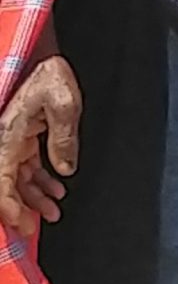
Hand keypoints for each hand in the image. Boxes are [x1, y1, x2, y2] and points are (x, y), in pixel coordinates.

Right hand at [0, 53, 80, 232]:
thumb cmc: (49, 74)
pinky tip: (56, 188)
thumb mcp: (64, 103)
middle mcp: (3, 142)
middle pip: (4, 184)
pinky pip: (25, 165)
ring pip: (16, 177)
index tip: (20, 223)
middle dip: (17, 208)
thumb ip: (63, 138)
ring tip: (53, 212)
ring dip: (32, 197)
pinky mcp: (22, 136)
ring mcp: (11, 140)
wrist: (42, 56)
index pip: (0, 180)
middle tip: (33, 227)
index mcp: (6, 136)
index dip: (7, 205)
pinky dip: (39, 179)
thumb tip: (65, 170)